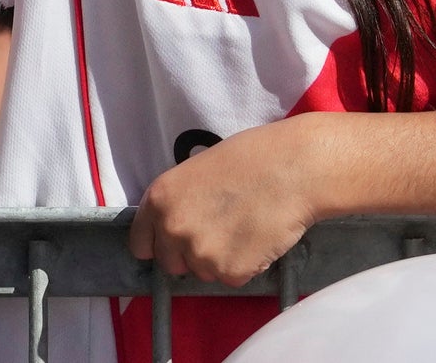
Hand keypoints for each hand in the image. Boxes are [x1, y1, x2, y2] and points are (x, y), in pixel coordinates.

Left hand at [125, 118, 339, 286]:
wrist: (294, 168)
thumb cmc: (253, 158)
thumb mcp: (198, 170)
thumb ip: (179, 202)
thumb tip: (177, 225)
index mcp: (159, 199)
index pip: (141, 245)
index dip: (160, 244)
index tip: (175, 242)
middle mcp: (172, 228)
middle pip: (171, 264)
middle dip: (192, 254)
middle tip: (221, 229)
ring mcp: (200, 253)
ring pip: (204, 272)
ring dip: (221, 259)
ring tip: (245, 226)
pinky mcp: (230, 271)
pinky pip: (233, 277)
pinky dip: (246, 265)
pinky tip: (259, 237)